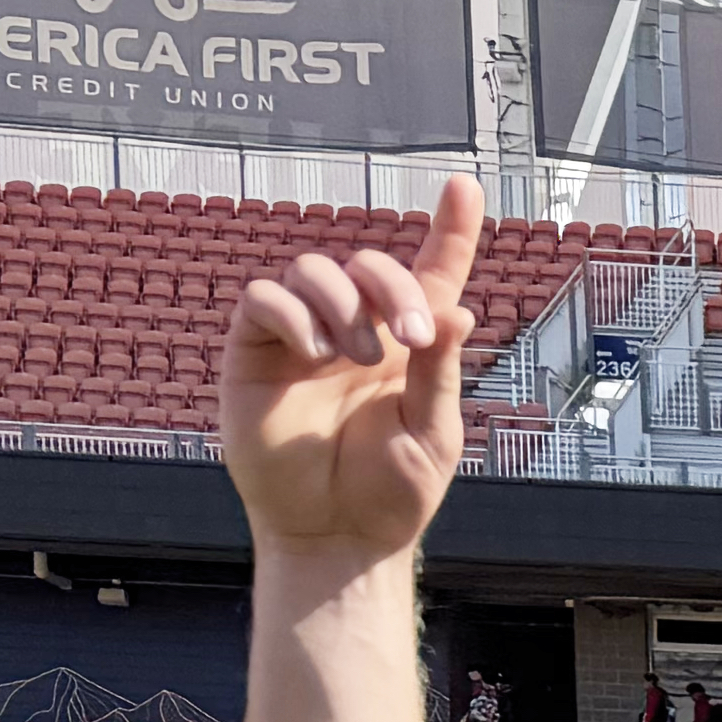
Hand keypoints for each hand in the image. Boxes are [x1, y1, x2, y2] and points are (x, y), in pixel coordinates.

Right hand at [221, 175, 485, 569]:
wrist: (338, 534)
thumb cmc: (391, 491)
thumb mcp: (433, 431)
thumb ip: (441, 369)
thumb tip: (457, 308)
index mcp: (409, 346)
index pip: (431, 273)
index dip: (450, 229)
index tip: (465, 187)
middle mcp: (357, 330)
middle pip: (370, 264)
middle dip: (395, 286)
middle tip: (411, 337)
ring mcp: (303, 337)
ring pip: (314, 269)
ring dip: (345, 302)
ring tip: (358, 357)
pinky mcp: (256, 351)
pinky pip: (264, 299)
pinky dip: (294, 313)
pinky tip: (317, 351)